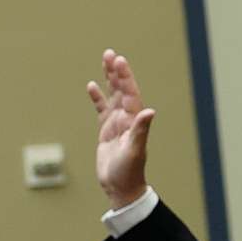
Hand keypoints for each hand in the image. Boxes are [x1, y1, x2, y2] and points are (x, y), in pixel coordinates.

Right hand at [85, 49, 158, 208]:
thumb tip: (150, 111)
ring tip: (105, 61)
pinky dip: (97, 98)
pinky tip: (91, 86)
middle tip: (110, 53)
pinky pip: (101, 109)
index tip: (119, 61)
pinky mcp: (107, 130)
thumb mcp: (134, 150)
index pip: (130, 93)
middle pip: (122, 89)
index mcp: (134, 120)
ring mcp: (117, 123)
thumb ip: (140, 130)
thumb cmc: (129, 171)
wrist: (121, 187)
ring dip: (109, 79)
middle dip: (117, 71)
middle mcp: (127, 118)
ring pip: (113, 95)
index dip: (125, 77)